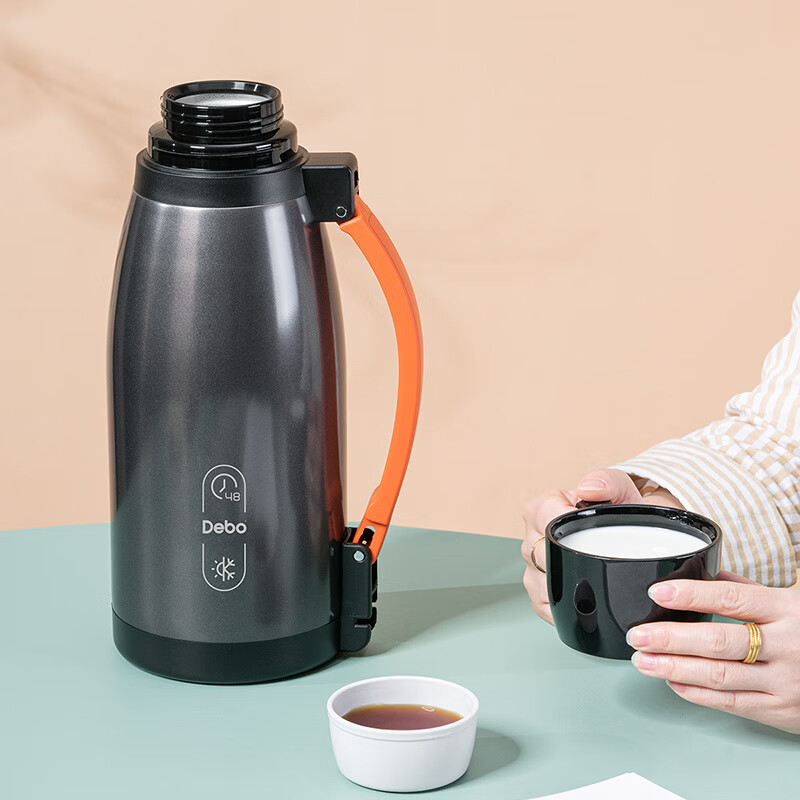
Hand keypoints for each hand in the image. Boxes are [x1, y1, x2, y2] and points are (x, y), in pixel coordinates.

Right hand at [521, 469, 682, 623]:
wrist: (630, 539)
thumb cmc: (617, 514)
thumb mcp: (619, 490)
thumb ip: (607, 481)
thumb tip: (588, 488)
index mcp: (541, 508)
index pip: (544, 515)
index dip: (569, 523)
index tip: (591, 529)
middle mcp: (530, 538)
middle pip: (542, 554)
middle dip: (574, 557)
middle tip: (602, 556)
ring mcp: (532, 568)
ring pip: (543, 583)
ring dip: (570, 584)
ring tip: (595, 576)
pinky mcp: (539, 594)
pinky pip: (547, 606)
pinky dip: (566, 606)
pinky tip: (584, 598)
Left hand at [628, 571, 799, 733]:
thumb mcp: (793, 600)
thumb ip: (750, 588)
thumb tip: (709, 571)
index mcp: (786, 610)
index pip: (732, 598)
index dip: (692, 594)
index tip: (658, 592)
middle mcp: (786, 646)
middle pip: (719, 642)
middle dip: (671, 639)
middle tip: (639, 634)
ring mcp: (784, 681)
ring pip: (719, 676)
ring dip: (673, 667)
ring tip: (643, 659)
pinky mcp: (781, 710)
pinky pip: (732, 703)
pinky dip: (696, 692)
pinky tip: (672, 681)